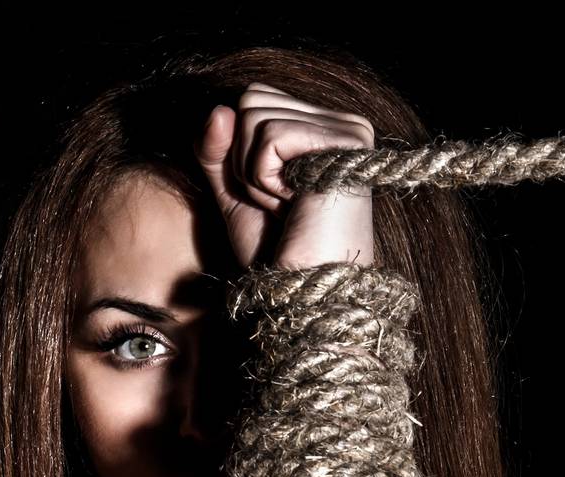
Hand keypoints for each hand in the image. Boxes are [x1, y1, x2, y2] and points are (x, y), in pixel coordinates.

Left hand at [193, 83, 375, 270]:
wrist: (303, 291)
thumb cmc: (275, 249)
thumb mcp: (234, 190)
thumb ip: (216, 148)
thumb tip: (218, 109)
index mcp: (323, 127)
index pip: (255, 97)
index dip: (239, 149)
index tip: (269, 194)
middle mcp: (342, 121)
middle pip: (251, 99)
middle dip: (244, 159)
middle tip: (278, 203)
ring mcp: (348, 129)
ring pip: (255, 116)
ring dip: (253, 174)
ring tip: (286, 206)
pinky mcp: (345, 142)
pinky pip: (269, 138)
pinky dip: (264, 180)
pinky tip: (292, 204)